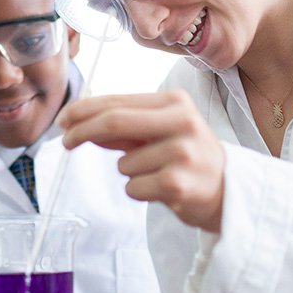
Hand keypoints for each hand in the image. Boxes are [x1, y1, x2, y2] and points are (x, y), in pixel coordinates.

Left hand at [57, 90, 224, 231]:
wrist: (228, 190)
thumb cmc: (185, 156)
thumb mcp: (159, 130)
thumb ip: (123, 125)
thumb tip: (78, 122)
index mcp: (175, 102)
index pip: (117, 102)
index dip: (84, 110)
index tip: (64, 119)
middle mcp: (182, 122)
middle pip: (115, 121)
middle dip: (83, 131)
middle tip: (66, 142)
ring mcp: (181, 153)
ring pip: (123, 163)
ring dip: (127, 170)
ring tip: (156, 173)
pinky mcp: (178, 185)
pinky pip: (132, 187)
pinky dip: (138, 190)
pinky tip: (161, 188)